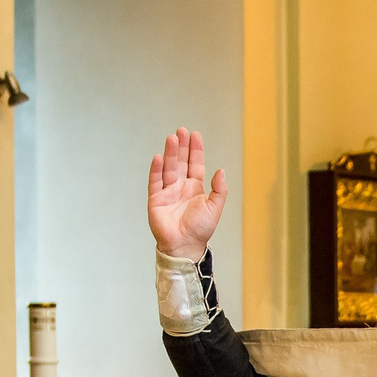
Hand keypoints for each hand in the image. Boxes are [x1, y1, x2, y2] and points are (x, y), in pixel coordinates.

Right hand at [146, 127, 225, 259]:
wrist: (185, 246)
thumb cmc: (200, 229)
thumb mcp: (215, 207)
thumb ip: (219, 190)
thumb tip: (221, 171)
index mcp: (195, 188)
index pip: (195, 164)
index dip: (195, 150)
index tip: (195, 135)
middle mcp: (180, 188)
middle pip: (180, 162)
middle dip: (181, 147)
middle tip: (181, 131)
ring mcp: (167, 193)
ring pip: (168, 168)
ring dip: (170, 153)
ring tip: (172, 138)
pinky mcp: (156, 200)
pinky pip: (155, 182)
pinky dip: (157, 170)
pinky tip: (159, 157)